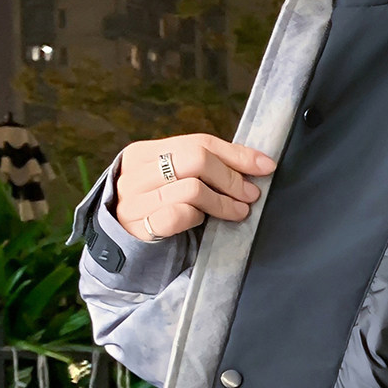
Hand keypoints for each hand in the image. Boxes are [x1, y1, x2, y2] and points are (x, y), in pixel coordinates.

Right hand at [114, 134, 275, 242]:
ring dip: (223, 202)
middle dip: (231, 178)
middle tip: (250, 195)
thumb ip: (202, 169)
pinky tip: (202, 221)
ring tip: (238, 211)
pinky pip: (179, 215)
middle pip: (197, 160)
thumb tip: (256, 164)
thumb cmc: (157, 209)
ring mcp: (135, 199)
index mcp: (144, 152)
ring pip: (192, 188)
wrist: (122, 245)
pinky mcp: (140, 226)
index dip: (237, 154)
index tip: (265, 166)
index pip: (200, 142)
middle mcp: (136, 172)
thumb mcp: (174, 182)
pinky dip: (197, 217)